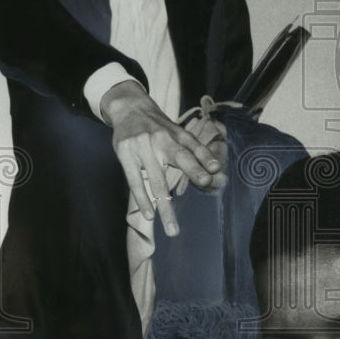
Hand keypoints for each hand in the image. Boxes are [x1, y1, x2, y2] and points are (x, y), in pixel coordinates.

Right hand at [100, 80, 224, 235]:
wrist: (129, 108)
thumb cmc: (159, 127)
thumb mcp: (178, 133)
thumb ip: (194, 152)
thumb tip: (214, 172)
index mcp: (177, 134)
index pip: (194, 147)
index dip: (205, 157)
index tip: (214, 170)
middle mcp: (162, 138)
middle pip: (180, 159)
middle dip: (193, 172)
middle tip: (205, 184)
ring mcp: (142, 146)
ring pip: (156, 181)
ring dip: (165, 207)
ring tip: (173, 229)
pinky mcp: (125, 153)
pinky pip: (135, 181)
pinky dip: (143, 199)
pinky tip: (149, 215)